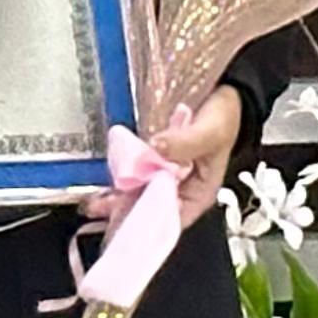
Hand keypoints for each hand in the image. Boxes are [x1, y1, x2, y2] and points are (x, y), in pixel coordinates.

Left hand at [81, 92, 243, 228]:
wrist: (222, 95)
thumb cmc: (224, 120)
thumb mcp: (210, 132)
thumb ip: (186, 142)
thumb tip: (157, 147)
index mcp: (199, 194)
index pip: (173, 219)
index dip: (150, 223)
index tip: (128, 219)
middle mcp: (180, 193)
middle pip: (150, 211)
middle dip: (125, 214)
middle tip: (101, 213)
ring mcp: (164, 180)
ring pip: (138, 197)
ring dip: (116, 201)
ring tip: (93, 205)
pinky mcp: (153, 166)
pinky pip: (134, 178)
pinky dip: (118, 183)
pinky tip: (99, 189)